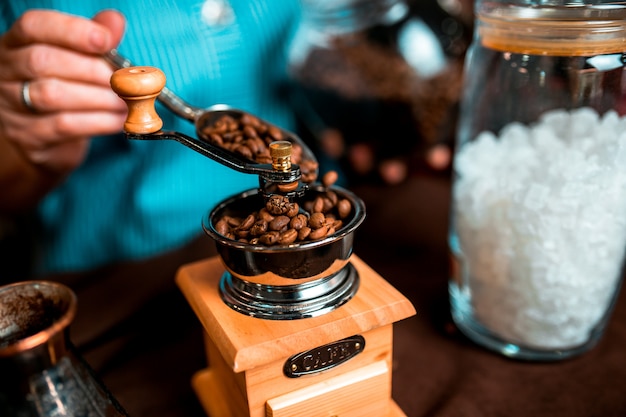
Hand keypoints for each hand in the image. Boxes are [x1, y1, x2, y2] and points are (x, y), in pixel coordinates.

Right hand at [0, 9, 126, 174]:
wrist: (49, 138)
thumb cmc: (67, 89)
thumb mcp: (80, 60)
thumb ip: (95, 39)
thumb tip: (114, 21)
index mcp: (17, 44)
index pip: (33, 26)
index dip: (70, 31)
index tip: (104, 40)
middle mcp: (6, 72)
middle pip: (42, 61)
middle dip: (90, 70)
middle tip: (123, 81)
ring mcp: (12, 106)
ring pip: (51, 95)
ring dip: (97, 98)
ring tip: (125, 102)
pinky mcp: (27, 136)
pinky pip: (62, 126)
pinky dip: (97, 122)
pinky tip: (119, 120)